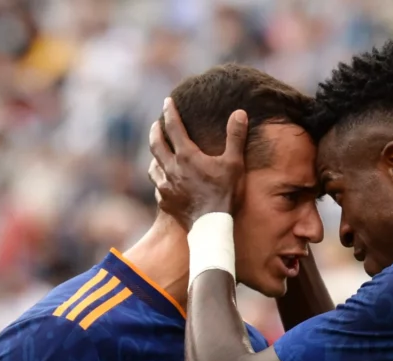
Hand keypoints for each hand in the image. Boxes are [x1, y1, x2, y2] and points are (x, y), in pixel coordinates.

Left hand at [148, 97, 247, 228]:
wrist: (211, 227)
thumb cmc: (225, 194)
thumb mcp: (234, 164)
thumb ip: (235, 137)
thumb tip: (239, 113)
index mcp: (186, 156)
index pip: (173, 127)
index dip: (170, 112)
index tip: (167, 101)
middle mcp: (171, 168)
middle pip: (156, 144)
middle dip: (155, 130)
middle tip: (156, 124)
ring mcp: (165, 186)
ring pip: (153, 165)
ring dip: (155, 156)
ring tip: (158, 152)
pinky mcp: (165, 202)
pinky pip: (157, 186)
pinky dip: (159, 179)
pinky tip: (163, 180)